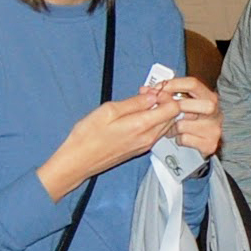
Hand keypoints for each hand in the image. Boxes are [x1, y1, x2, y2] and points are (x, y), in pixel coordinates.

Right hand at [38, 91, 184, 199]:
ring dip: (158, 111)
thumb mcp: (108, 110)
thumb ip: (134, 102)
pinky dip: (152, 121)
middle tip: (145, 93)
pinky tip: (136, 115)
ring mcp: (145, 145)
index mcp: (142, 126)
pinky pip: (156, 132)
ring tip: (139, 102)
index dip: (166, 94)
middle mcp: (148, 138)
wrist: (78, 161)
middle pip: (172, 116)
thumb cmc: (88, 136)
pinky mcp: (139, 149)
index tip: (152, 89)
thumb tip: (152, 96)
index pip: (173, 108)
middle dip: (163, 101)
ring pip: (165, 125)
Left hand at [162, 76, 222, 157]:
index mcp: (209, 96)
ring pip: (184, 124)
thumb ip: (166, 94)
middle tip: (163, 111)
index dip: (173, 84)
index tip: (158, 89)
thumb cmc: (190, 119)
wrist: (203, 142)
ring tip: (170, 128)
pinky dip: (177, 138)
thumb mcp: (182, 103)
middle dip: (175, 107)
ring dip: (172, 126)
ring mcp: (214, 129)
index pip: (193, 84)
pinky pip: (185, 139)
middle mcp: (216, 112)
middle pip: (192, 104)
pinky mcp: (209, 145)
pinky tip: (178, 137)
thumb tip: (144, 90)